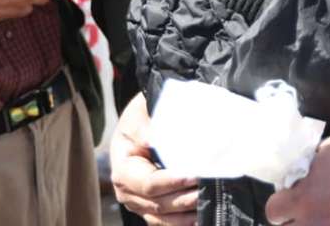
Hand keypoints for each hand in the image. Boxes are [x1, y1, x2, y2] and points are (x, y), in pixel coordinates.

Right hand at [111, 92, 198, 224]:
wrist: (137, 122)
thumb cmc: (140, 118)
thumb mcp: (141, 114)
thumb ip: (148, 127)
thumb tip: (154, 139)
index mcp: (123, 169)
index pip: (149, 183)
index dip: (172, 182)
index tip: (194, 176)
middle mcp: (126, 190)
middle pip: (157, 203)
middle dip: (184, 199)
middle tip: (206, 191)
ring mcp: (137, 202)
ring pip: (162, 216)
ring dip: (185, 214)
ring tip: (205, 206)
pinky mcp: (149, 206)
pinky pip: (165, 220)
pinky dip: (181, 221)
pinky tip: (199, 217)